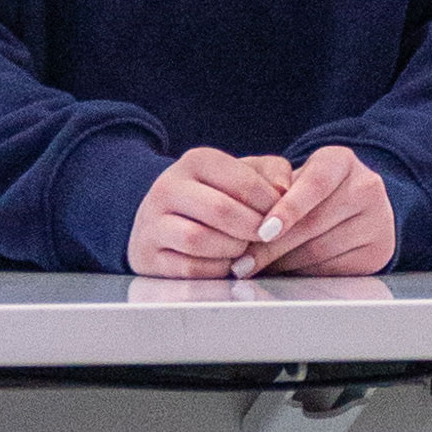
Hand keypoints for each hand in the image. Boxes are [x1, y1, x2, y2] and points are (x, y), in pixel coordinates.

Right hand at [127, 149, 291, 278]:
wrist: (164, 221)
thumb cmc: (216, 197)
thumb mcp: (243, 175)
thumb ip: (271, 173)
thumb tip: (284, 191)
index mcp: (195, 161)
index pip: (242, 181)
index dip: (270, 204)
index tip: (280, 217)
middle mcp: (167, 187)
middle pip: (220, 210)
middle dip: (252, 229)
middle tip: (267, 237)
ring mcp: (152, 222)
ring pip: (198, 239)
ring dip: (232, 250)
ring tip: (244, 248)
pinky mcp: (147, 256)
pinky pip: (188, 268)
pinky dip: (215, 270)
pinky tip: (225, 264)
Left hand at [232, 146, 394, 276]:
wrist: (346, 206)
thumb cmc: (303, 191)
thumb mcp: (286, 177)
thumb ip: (264, 187)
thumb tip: (243, 217)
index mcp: (341, 160)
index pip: (315, 183)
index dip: (288, 208)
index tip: (264, 230)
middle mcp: (367, 186)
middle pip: (314, 223)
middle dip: (272, 246)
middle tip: (242, 263)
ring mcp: (378, 220)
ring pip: (320, 251)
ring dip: (283, 264)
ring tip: (257, 267)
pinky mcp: (378, 251)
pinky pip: (332, 270)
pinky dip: (303, 274)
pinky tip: (286, 272)